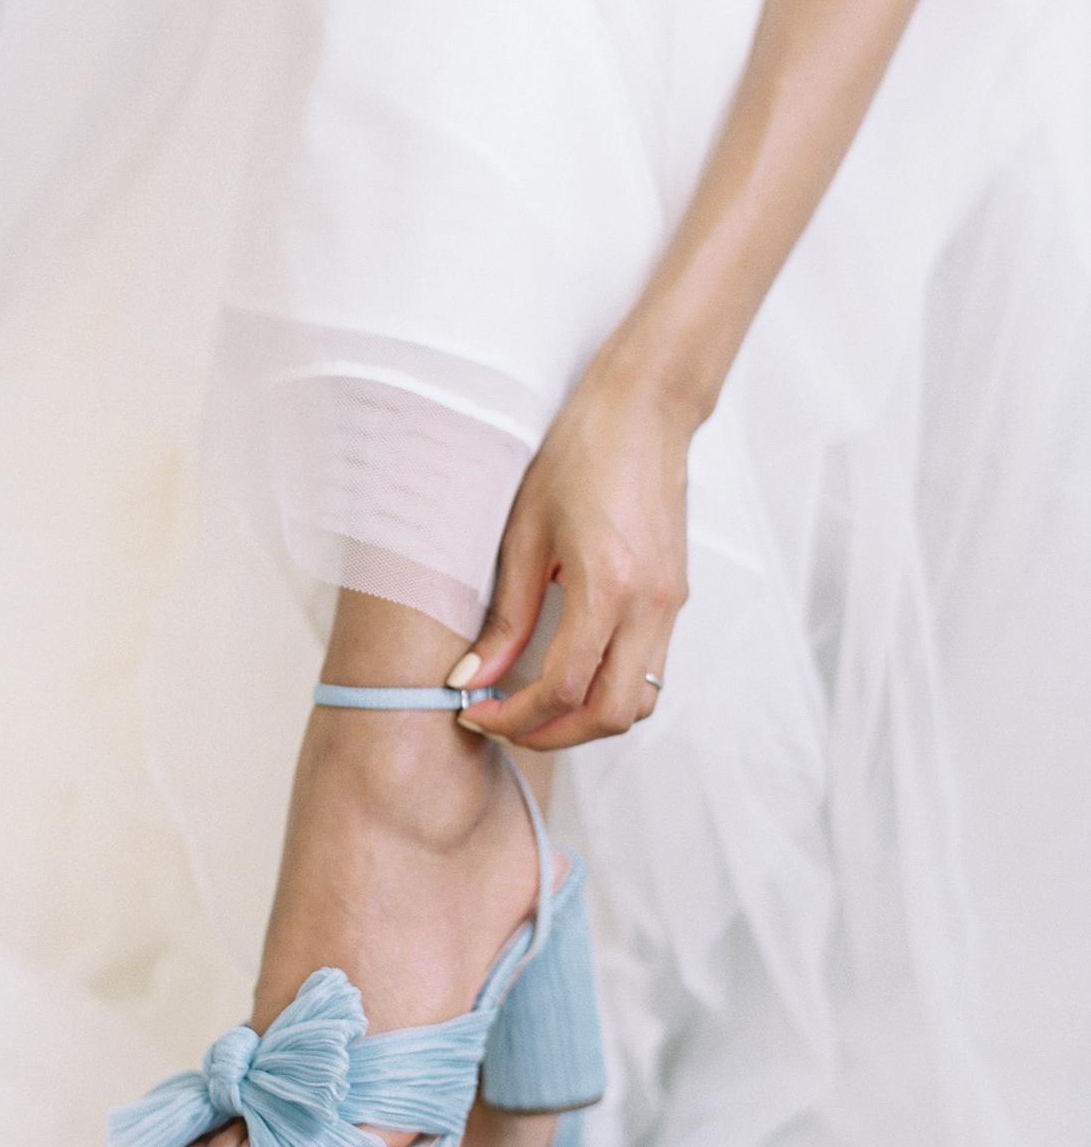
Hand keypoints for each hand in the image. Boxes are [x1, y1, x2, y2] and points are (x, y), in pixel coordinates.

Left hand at [450, 358, 694, 750]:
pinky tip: (568, 674)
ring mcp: (671, 606)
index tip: (478, 715)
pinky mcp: (675, 599)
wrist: (645, 412)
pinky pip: (650, 671)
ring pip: (639, 702)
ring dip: (587, 720)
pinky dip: (609, 690)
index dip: (517, 717)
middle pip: (612, 715)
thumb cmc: (580, 456)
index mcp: (608, 587)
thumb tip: (471, 678)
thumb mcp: (525, 534)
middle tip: (504, 725)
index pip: (565, 688)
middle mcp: (650, 606)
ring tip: (535, 708)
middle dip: (553, 734)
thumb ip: (506, 617)